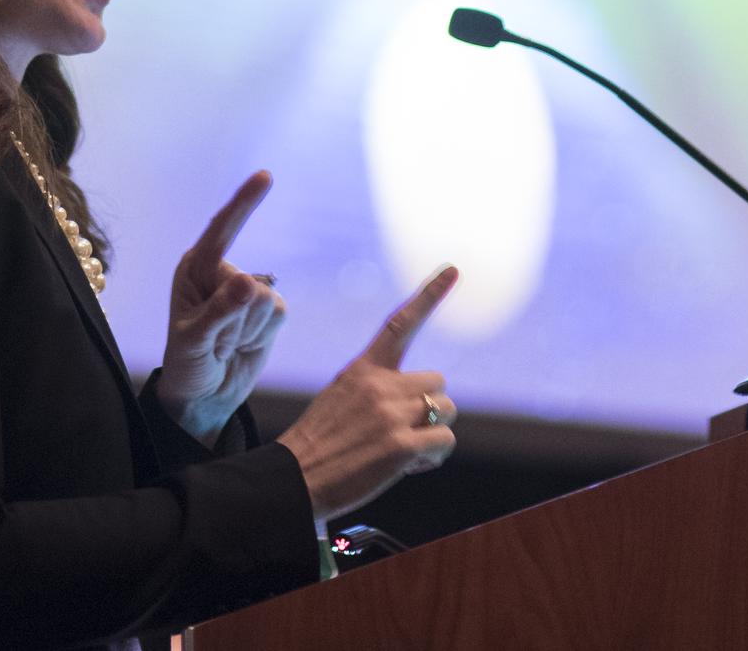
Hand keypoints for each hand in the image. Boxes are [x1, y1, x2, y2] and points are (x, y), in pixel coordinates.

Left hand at [157, 171, 285, 446]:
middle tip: (213, 340)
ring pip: (267, 301)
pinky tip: (241, 345)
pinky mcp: (268, 310)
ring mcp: (248, 290)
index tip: (265, 176)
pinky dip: (260, 336)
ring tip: (224, 343)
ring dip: (246, 330)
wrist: (204, 396)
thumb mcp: (194, 339)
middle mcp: (222, 272)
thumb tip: (248, 280)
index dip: (244, 203)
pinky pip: (278, 315)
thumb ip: (221, 310)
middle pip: (250, 283)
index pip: (221, 230)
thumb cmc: (186, 364)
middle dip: (234, 319)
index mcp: (194, 268)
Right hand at [278, 266, 458, 520]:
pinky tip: (407, 466)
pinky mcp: (401, 446)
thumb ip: (378, 391)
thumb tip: (419, 402)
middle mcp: (379, 385)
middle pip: (438, 382)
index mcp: (362, 369)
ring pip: (447, 411)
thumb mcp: (341, 399)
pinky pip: (445, 442)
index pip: (399, 324)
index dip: (430, 295)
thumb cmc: (319, 445)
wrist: (294, 479)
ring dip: (433, 433)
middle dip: (429, 407)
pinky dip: (433, 457)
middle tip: (403, 430)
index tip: (453, 269)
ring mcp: (391, 414)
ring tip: (402, 451)